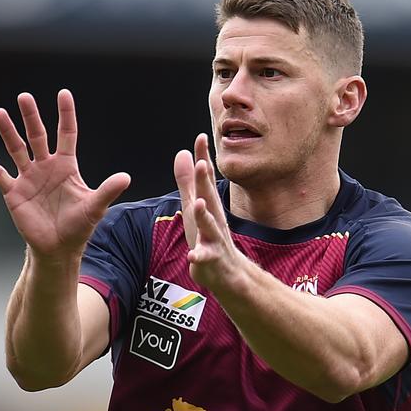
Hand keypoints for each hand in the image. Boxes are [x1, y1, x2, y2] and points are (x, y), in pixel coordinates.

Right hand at [0, 90, 130, 260]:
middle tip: (24, 97)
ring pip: (16, 149)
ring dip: (8, 132)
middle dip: (31, 116)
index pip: (66, 134)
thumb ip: (107, 191)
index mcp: (66, 166)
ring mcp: (28, 178)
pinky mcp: (14, 192)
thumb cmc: (78, 227)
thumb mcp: (94, 207)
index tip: (63, 93)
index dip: (66, 114)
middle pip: (38, 136)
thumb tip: (126, 177)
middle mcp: (46, 167)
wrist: (58, 249)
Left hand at [172, 135, 245, 290]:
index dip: (204, 158)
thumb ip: (188, 181)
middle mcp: (214, 218)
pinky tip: (193, 256)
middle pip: (209, 197)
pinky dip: (200, 256)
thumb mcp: (195, 206)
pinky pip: (205, 258)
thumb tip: (184, 153)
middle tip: (202, 162)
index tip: (201, 137)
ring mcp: (214, 238)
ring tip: (198, 203)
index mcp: (209, 204)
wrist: (226, 273)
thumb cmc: (208, 237)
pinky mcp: (211, 259)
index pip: (206, 178)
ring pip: (210, 226)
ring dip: (204, 215)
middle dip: (205, 180)